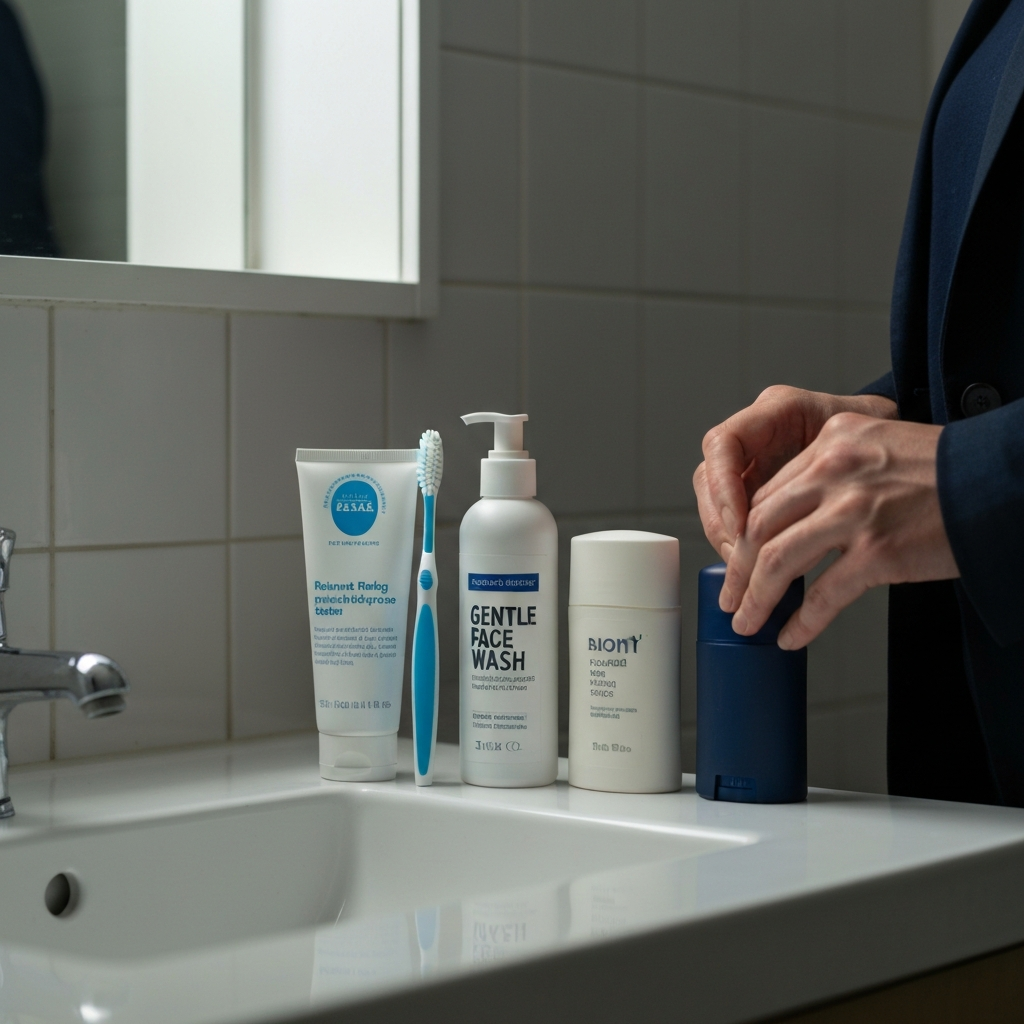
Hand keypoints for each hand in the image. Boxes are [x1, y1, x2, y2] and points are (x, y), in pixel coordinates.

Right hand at [694, 386, 897, 559]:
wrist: (906, 450)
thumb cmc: (892, 441)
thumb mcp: (866, 446)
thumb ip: (831, 471)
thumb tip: (807, 518)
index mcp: (779, 412)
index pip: (725, 443)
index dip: (723, 487)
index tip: (740, 524)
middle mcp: (758, 436)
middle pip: (708, 478)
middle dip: (720, 523)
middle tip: (741, 558)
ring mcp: (754, 463)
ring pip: (715, 504)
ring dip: (726, 540)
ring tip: (750, 572)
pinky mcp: (761, 492)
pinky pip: (736, 521)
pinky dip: (744, 547)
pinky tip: (761, 570)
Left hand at [719, 411, 958, 649]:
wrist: (1000, 481)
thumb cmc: (944, 472)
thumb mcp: (878, 448)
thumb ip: (832, 472)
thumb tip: (790, 522)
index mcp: (830, 441)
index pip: (766, 493)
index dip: (743, 534)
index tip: (737, 559)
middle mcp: (833, 471)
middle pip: (760, 527)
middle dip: (738, 571)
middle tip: (731, 599)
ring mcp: (854, 512)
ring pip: (778, 561)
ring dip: (756, 599)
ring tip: (748, 622)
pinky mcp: (879, 551)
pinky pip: (823, 594)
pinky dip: (802, 621)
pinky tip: (791, 636)